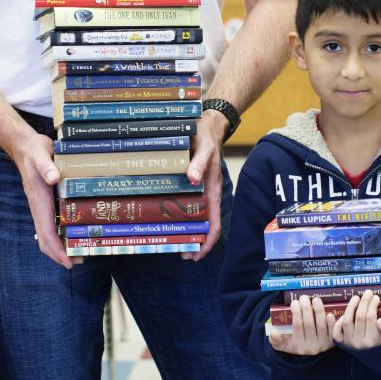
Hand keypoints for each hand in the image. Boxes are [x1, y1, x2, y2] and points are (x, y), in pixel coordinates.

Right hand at [12, 130, 71, 268]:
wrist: (24, 146)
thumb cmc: (34, 152)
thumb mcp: (41, 155)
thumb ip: (46, 166)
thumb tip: (53, 178)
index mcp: (39, 202)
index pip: (46, 233)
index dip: (57, 250)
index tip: (68, 262)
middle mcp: (39, 209)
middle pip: (46, 240)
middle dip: (60, 254)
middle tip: (79, 260)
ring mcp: (42, 207)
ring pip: (49, 235)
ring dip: (61, 246)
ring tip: (80, 252)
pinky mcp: (46, 203)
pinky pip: (52, 225)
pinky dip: (61, 234)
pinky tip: (74, 234)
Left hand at [183, 111, 225, 261]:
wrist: (206, 124)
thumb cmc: (207, 137)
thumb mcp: (204, 148)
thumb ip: (199, 163)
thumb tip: (192, 179)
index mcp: (213, 190)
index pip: (214, 223)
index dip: (207, 242)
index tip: (197, 255)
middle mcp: (206, 194)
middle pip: (204, 225)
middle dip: (195, 241)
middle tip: (180, 253)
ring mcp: (197, 191)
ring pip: (194, 217)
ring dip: (186, 230)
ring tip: (172, 242)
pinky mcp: (189, 184)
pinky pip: (185, 204)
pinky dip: (178, 215)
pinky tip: (166, 218)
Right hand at [270, 295, 335, 355]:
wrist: (309, 351)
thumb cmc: (293, 343)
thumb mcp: (281, 344)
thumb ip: (275, 339)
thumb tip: (274, 332)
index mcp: (298, 346)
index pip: (297, 327)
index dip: (296, 314)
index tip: (294, 302)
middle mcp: (311, 347)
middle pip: (309, 325)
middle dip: (306, 309)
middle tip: (303, 297)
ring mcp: (323, 345)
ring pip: (321, 326)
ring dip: (319, 311)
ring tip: (316, 299)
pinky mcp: (332, 342)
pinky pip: (332, 332)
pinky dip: (331, 323)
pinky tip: (329, 314)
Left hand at [331, 291, 380, 349]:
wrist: (377, 355)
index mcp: (373, 340)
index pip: (371, 319)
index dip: (372, 306)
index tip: (376, 297)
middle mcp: (360, 343)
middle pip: (359, 318)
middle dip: (364, 303)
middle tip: (368, 293)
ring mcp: (349, 343)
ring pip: (347, 322)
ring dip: (350, 307)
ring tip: (356, 298)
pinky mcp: (342, 343)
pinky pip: (336, 332)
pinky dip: (336, 322)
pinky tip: (342, 312)